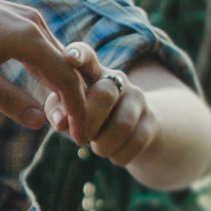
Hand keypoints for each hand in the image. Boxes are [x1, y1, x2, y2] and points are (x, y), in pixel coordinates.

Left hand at [0, 0, 94, 139]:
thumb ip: (8, 98)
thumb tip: (41, 122)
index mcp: (29, 38)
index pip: (68, 80)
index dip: (78, 112)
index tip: (79, 138)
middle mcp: (35, 24)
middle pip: (68, 68)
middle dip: (74, 102)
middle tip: (72, 135)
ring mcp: (26, 17)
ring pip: (57, 58)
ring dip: (62, 87)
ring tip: (60, 118)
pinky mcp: (15, 17)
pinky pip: (42, 48)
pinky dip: (48, 71)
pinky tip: (43, 89)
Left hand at [44, 44, 159, 166]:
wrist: (133, 129)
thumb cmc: (89, 116)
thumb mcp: (70, 109)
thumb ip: (59, 110)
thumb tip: (61, 124)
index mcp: (92, 71)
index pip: (86, 55)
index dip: (79, 54)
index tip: (70, 57)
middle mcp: (117, 80)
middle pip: (104, 95)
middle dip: (88, 122)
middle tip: (79, 140)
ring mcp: (137, 99)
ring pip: (122, 125)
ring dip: (104, 145)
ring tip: (98, 147)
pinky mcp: (151, 121)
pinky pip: (135, 143)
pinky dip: (118, 156)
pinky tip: (114, 153)